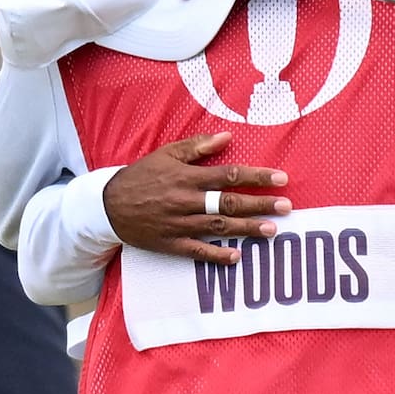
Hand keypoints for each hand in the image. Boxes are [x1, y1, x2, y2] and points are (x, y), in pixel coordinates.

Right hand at [102, 132, 290, 263]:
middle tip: (286, 207)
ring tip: (272, 230)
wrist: (108, 205)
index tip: (280, 178)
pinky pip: (197, 251)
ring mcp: (179, 224)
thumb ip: (198, 147)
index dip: (256, 177)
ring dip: (247, 229)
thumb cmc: (142, 175)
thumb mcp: (167, 154)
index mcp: (187, 177)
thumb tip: (227, 137)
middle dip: (260, 204)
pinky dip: (217, 255)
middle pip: (229, 203)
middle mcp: (186, 201)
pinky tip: (237, 257)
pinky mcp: (170, 243)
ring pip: (218, 227)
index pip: (228, 175)